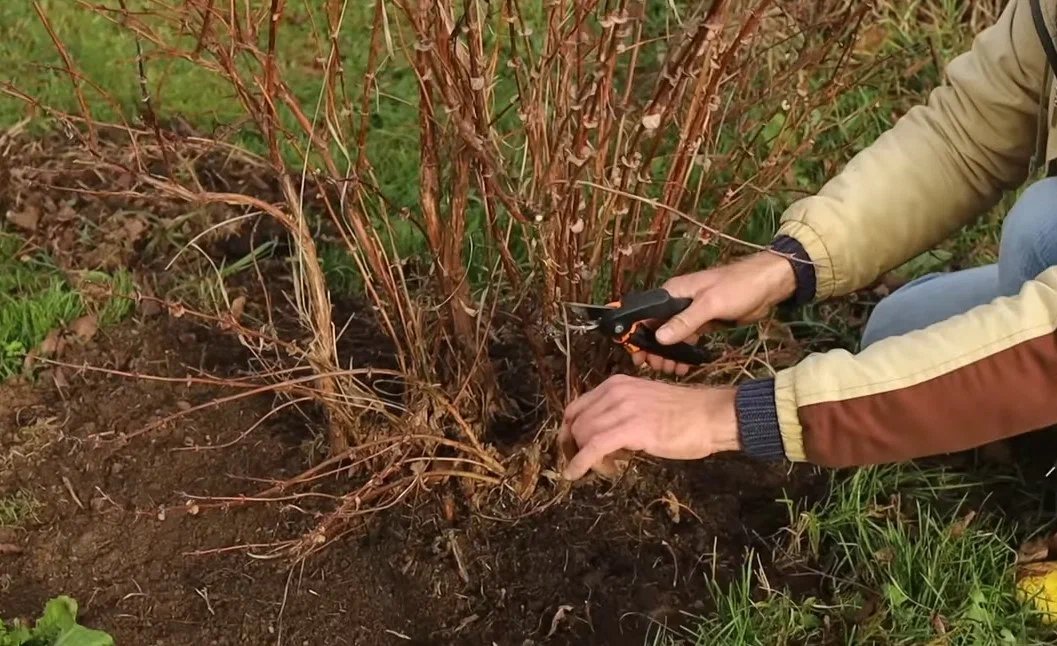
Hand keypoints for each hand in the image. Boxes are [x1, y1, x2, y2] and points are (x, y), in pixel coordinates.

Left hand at [558, 374, 739, 479]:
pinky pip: (593, 447)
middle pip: (576, 423)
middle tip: (591, 463)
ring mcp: (621, 408)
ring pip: (583, 435)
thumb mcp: (645, 403)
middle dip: (576, 447)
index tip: (571, 447)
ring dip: (585, 457)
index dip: (569, 430)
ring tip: (606, 468)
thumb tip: (605, 433)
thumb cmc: (686, 414)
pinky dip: (579, 462)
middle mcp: (614, 391)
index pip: (577, 406)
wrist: (711, 415)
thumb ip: (622, 411)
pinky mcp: (630, 428)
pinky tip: (575, 474)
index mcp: (616, 384)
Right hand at [633, 251, 796, 374]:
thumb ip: (684, 321)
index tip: (638, 355)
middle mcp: (679, 302)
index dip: (639, 334)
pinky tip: (683, 366)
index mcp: (674, 292)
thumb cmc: (737, 287)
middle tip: (656, 368)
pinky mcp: (705, 322)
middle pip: (658, 328)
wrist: (768, 285)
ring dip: (669, 354)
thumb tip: (659, 338)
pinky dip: (684, 352)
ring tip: (669, 371)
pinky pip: (688, 339)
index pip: (647, 314)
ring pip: (673, 336)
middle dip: (654, 349)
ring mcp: (692, 313)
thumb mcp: (709, 304)